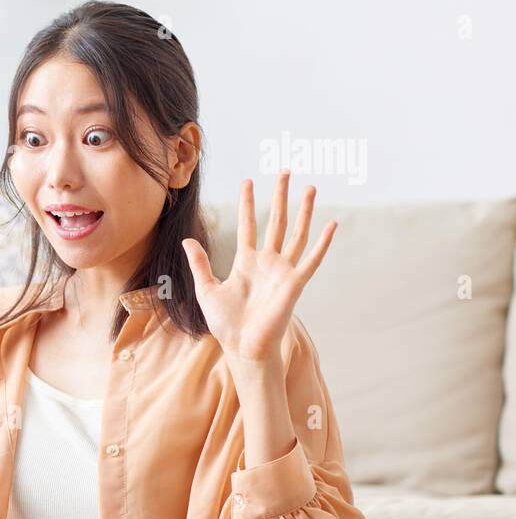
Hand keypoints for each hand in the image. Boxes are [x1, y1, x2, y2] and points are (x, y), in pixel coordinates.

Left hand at [181, 170, 335, 364]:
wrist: (243, 347)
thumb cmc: (226, 324)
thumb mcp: (206, 289)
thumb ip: (200, 264)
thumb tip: (187, 240)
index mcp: (246, 262)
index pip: (248, 225)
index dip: (248, 203)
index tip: (248, 181)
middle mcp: (267, 262)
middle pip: (276, 221)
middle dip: (279, 197)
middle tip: (285, 171)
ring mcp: (283, 271)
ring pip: (296, 234)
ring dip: (304, 211)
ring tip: (310, 188)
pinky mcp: (295, 283)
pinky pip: (312, 260)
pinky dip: (323, 243)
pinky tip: (331, 224)